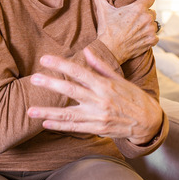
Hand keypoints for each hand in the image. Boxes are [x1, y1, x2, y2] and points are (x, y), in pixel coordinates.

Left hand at [27, 48, 162, 145]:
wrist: (148, 121)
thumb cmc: (133, 97)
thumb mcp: (120, 79)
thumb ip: (101, 65)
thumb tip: (86, 50)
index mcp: (105, 85)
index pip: (79, 72)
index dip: (61, 64)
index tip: (45, 59)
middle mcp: (100, 101)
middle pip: (71, 90)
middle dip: (51, 84)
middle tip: (34, 79)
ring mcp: (98, 117)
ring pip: (68, 113)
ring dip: (48, 111)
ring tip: (30, 110)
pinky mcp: (97, 129)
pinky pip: (75, 127)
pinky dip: (59, 125)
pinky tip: (46, 123)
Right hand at [89, 0, 157, 63]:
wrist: (109, 50)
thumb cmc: (106, 30)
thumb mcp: (102, 10)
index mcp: (138, 8)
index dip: (146, 0)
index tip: (141, 4)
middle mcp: (147, 18)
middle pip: (152, 12)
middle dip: (145, 15)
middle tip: (134, 20)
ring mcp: (150, 30)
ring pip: (154, 24)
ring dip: (147, 26)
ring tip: (136, 30)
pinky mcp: (151, 41)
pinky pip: (155, 37)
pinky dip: (149, 38)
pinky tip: (139, 38)